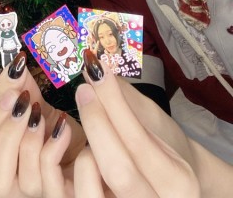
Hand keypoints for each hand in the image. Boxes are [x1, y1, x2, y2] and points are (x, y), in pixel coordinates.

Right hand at [0, 52, 85, 197]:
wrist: (77, 144)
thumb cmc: (44, 127)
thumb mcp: (24, 105)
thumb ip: (12, 88)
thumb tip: (15, 65)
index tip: (9, 97)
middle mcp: (4, 189)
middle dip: (10, 134)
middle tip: (26, 104)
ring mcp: (31, 196)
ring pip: (26, 181)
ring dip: (32, 141)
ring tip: (41, 114)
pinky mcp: (57, 194)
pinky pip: (53, 178)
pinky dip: (55, 147)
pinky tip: (63, 126)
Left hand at [74, 50, 231, 196]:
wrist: (172, 189)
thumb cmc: (162, 150)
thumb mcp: (155, 127)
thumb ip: (126, 102)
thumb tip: (95, 67)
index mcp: (178, 182)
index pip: (138, 141)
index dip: (113, 104)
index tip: (96, 70)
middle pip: (116, 169)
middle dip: (96, 124)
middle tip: (83, 89)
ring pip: (92, 189)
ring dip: (84, 152)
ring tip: (87, 130)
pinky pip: (80, 194)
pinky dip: (74, 170)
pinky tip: (79, 150)